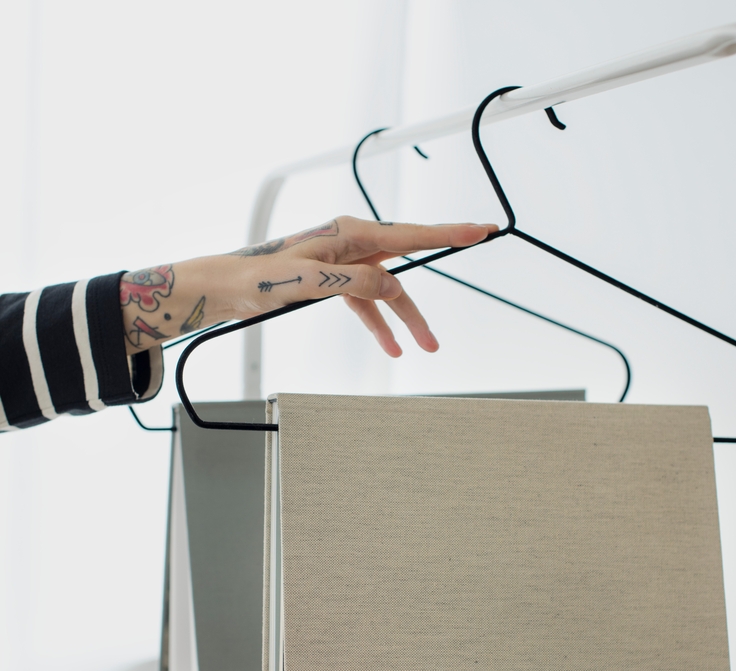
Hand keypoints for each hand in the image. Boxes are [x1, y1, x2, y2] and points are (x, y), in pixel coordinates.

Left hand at [120, 216, 495, 354]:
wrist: (224, 287)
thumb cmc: (257, 278)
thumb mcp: (310, 281)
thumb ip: (356, 283)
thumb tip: (393, 288)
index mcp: (348, 234)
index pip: (410, 235)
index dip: (449, 233)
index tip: (480, 229)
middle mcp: (349, 244)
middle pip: (404, 267)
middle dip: (429, 290)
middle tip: (464, 284)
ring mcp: (342, 263)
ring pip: (386, 292)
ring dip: (404, 320)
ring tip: (424, 347)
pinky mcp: (332, 282)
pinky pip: (365, 303)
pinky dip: (378, 325)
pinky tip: (390, 347)